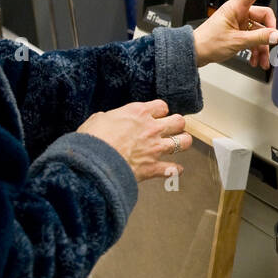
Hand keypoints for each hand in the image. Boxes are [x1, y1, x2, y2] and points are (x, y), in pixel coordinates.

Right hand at [76, 100, 190, 182]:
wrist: (94, 162)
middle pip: (179, 121)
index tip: (158, 114)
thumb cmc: (93, 139)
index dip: (161, 110)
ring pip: (184, 142)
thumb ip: (109, 118)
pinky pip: (173, 169)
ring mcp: (155, 148)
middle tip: (173, 128)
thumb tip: (107, 120)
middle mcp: (152, 128)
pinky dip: (174, 171)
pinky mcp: (153, 167)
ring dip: (183, 143)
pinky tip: (174, 170)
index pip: (161, 106)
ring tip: (180, 144)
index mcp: (139, 112)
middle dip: (178, 124)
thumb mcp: (98, 119)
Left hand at [193, 0, 277, 69]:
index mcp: (236, 7)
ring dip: (263, 46)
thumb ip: (259, 37)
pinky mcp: (238, 32)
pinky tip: (255, 59)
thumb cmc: (208, 42)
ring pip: (259, 31)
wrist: (195, 52)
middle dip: (269, 33)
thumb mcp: (237, 41)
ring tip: (263, 60)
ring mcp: (239, 23)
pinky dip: (256, 49)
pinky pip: (253, 38)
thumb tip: (276, 35)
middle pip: (263, 17)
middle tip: (272, 44)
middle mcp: (239, 13)